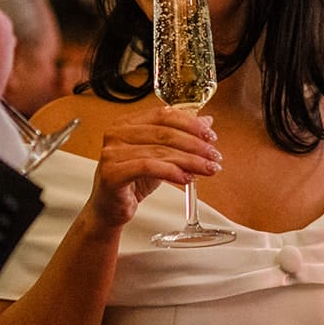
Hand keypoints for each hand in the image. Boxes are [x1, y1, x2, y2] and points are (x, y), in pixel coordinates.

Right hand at [86, 105, 221, 228]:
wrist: (110, 209)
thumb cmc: (131, 181)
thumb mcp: (160, 155)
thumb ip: (180, 137)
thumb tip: (207, 121)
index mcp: (126, 123)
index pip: (163, 115)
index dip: (190, 124)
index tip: (209, 136)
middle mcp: (116, 134)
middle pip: (164, 133)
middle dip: (195, 145)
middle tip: (213, 155)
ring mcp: (112, 153)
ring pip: (160, 151)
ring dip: (189, 160)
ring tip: (206, 169)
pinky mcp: (112, 173)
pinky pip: (148, 167)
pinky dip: (172, 172)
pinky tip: (186, 179)